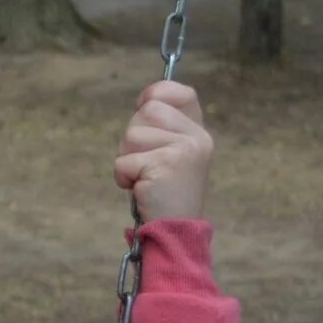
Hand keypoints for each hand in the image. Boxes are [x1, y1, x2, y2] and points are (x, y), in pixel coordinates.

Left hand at [114, 80, 212, 221]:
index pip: (180, 93)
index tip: (144, 106)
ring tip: (144, 177)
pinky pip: (124, 160)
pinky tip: (142, 188)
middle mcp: (197, 138)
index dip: (156, 94)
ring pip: (132, 134)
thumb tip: (145, 100)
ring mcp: (184, 150)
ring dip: (127, 157)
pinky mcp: (165, 165)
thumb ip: (162, 128)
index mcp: (199, 132)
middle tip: (145, 162)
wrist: (174, 229)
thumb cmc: (163, 191)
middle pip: (148, 110)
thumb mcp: (170, 153)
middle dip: (133, 136)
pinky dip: (123, 176)